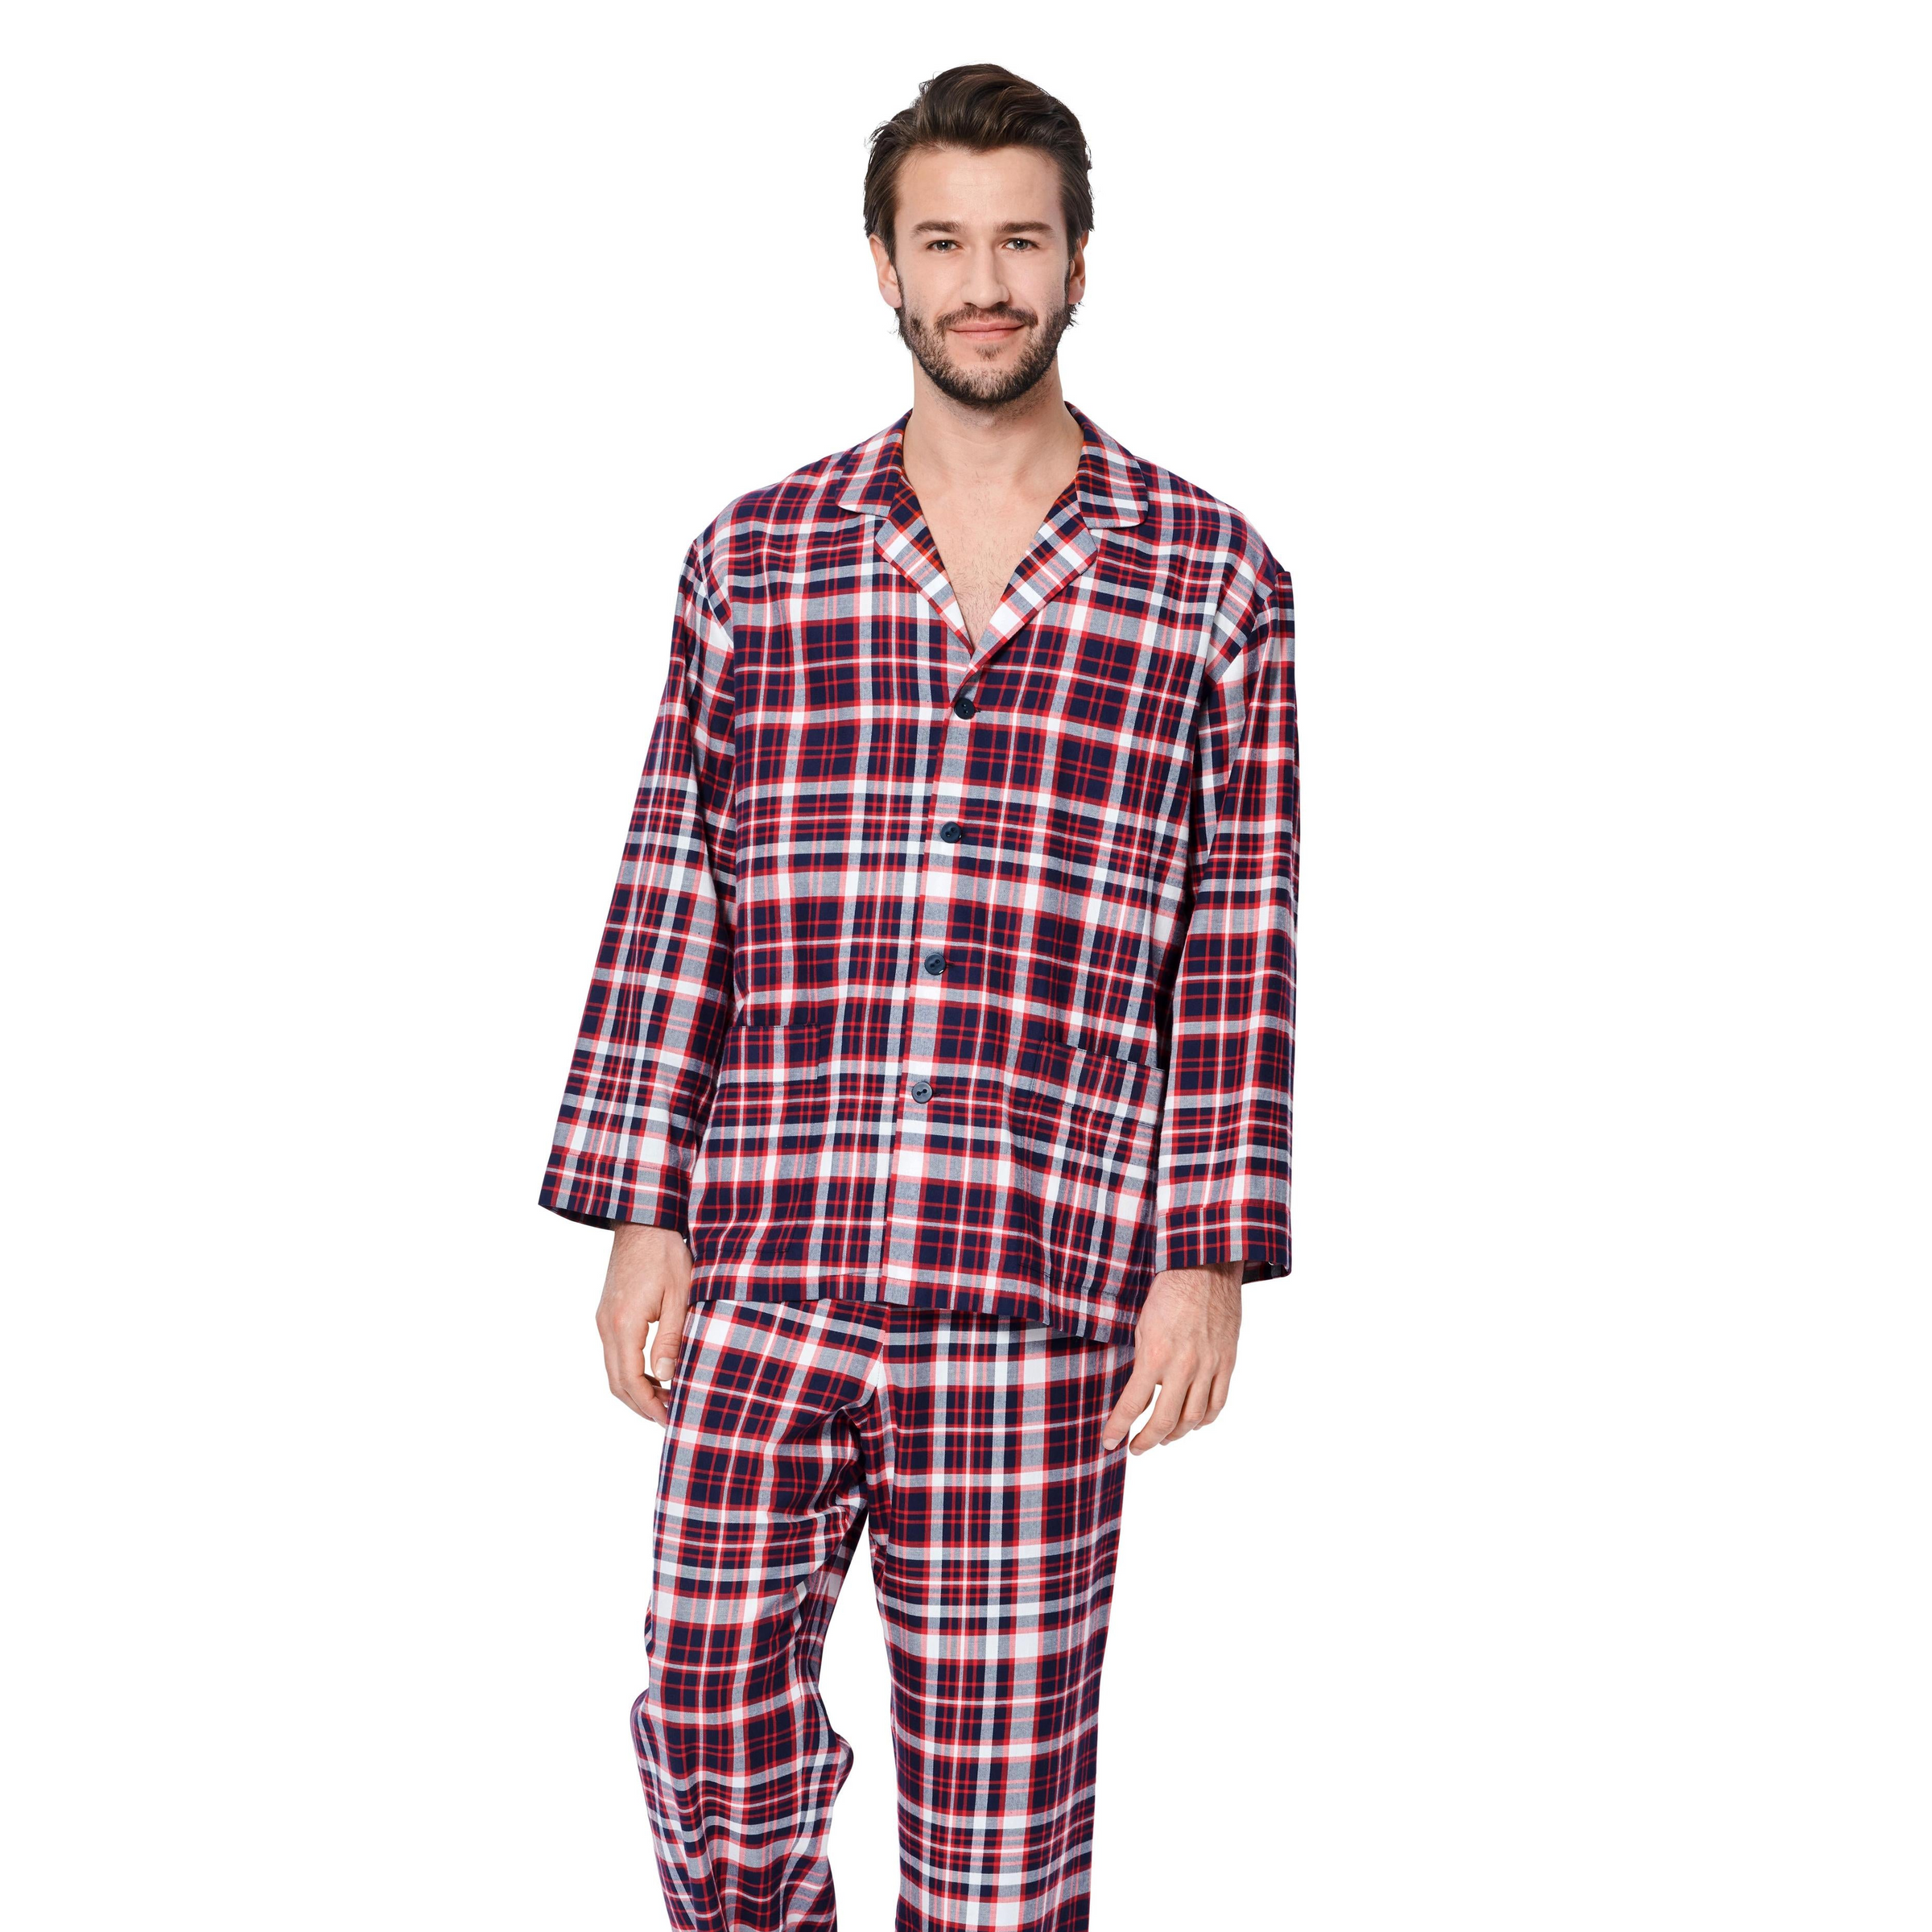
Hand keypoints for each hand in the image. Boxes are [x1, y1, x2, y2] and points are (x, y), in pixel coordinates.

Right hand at [596, 1222, 692, 1425]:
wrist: (643, 1220)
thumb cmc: (666, 1253)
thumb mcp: (679, 1296)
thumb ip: (670, 1339)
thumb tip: (666, 1378)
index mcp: (624, 1323)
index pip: (630, 1380)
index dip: (649, 1405)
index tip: (670, 1418)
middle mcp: (607, 1325)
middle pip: (616, 1382)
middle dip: (641, 1405)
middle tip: (668, 1417)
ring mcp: (603, 1319)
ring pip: (613, 1370)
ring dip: (635, 1390)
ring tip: (665, 1400)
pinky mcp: (607, 1313)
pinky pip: (615, 1353)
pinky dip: (631, 1372)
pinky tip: (654, 1374)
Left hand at [1101, 1260, 1242, 1454]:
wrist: (1204, 1268)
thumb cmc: (1168, 1293)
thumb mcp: (1142, 1326)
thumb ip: (1142, 1362)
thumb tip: (1138, 1393)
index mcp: (1155, 1356)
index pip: (1133, 1405)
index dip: (1118, 1428)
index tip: (1109, 1442)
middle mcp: (1183, 1367)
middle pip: (1164, 1421)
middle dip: (1146, 1440)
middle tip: (1136, 1448)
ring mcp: (1208, 1367)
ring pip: (1193, 1418)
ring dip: (1176, 1435)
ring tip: (1163, 1439)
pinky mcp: (1227, 1362)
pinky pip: (1218, 1402)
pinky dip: (1205, 1420)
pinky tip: (1194, 1424)